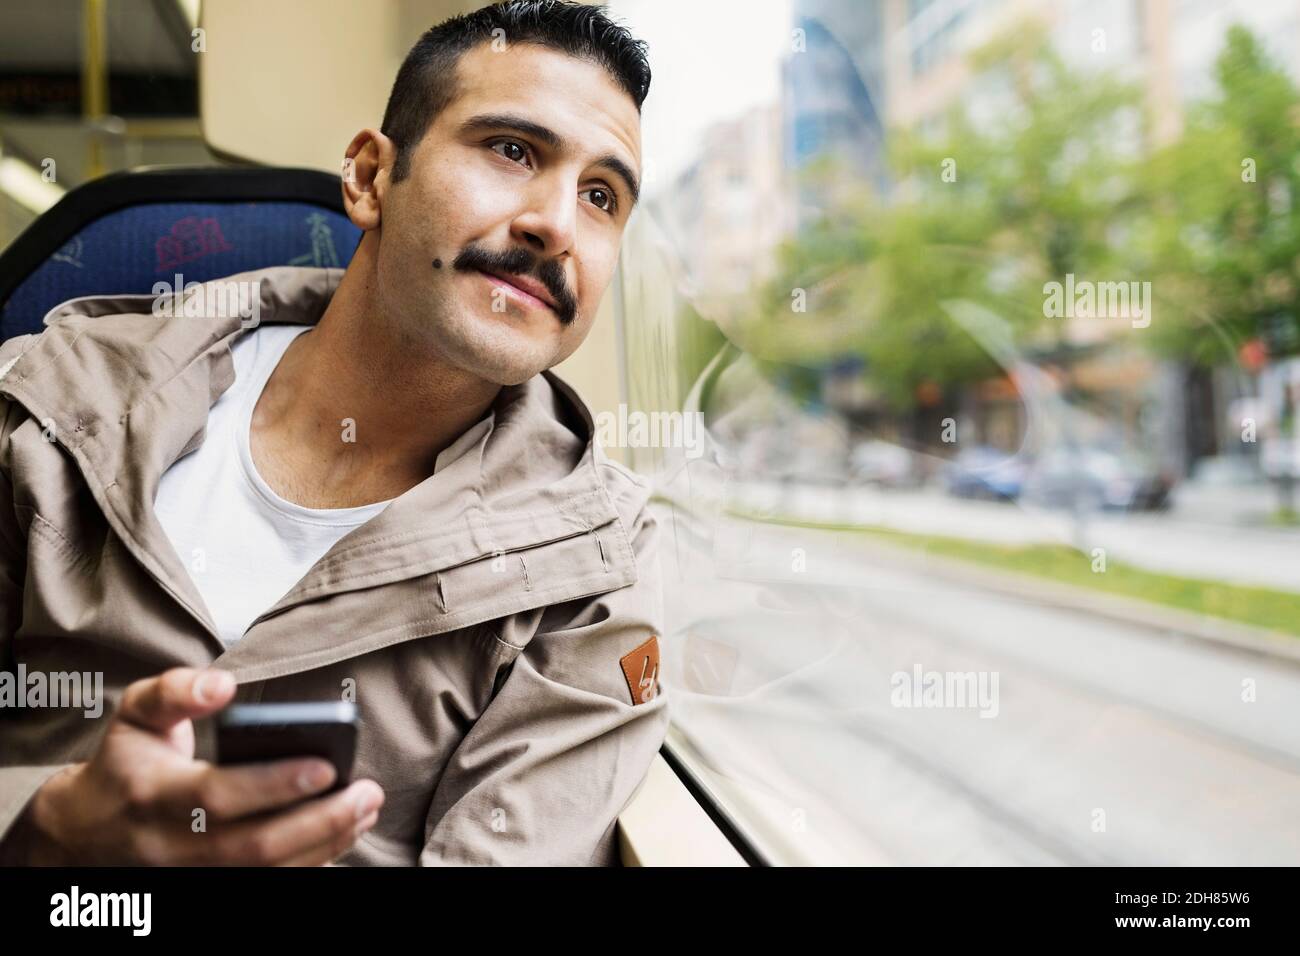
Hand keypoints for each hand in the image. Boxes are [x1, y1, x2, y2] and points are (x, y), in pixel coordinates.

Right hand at [2, 667, 383, 864]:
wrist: (85, 831)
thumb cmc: (126, 762)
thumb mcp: (135, 713)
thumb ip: (176, 690)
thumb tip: (223, 684)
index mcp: (153, 795)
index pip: (218, 795)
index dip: (275, 784)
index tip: (326, 765)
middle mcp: (171, 846)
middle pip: (253, 845)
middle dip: (319, 821)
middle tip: (367, 793)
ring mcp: (190, 876)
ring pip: (267, 872)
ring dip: (326, 844)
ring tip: (366, 810)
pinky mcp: (208, 887)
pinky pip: (267, 884)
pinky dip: (311, 863)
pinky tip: (343, 835)